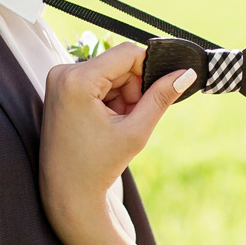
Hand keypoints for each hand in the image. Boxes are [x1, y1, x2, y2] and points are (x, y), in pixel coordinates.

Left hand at [40, 41, 192, 219]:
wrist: (68, 192)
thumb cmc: (97, 166)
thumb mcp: (135, 130)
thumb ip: (161, 97)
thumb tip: (186, 73)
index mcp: (77, 80)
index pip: (127, 52)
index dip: (148, 70)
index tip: (154, 95)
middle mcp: (63, 73)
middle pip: (118, 63)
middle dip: (133, 89)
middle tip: (130, 120)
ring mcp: (60, 80)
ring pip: (110, 73)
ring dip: (122, 96)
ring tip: (116, 125)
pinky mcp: (61, 88)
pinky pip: (97, 81)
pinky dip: (109, 99)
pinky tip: (105, 123)